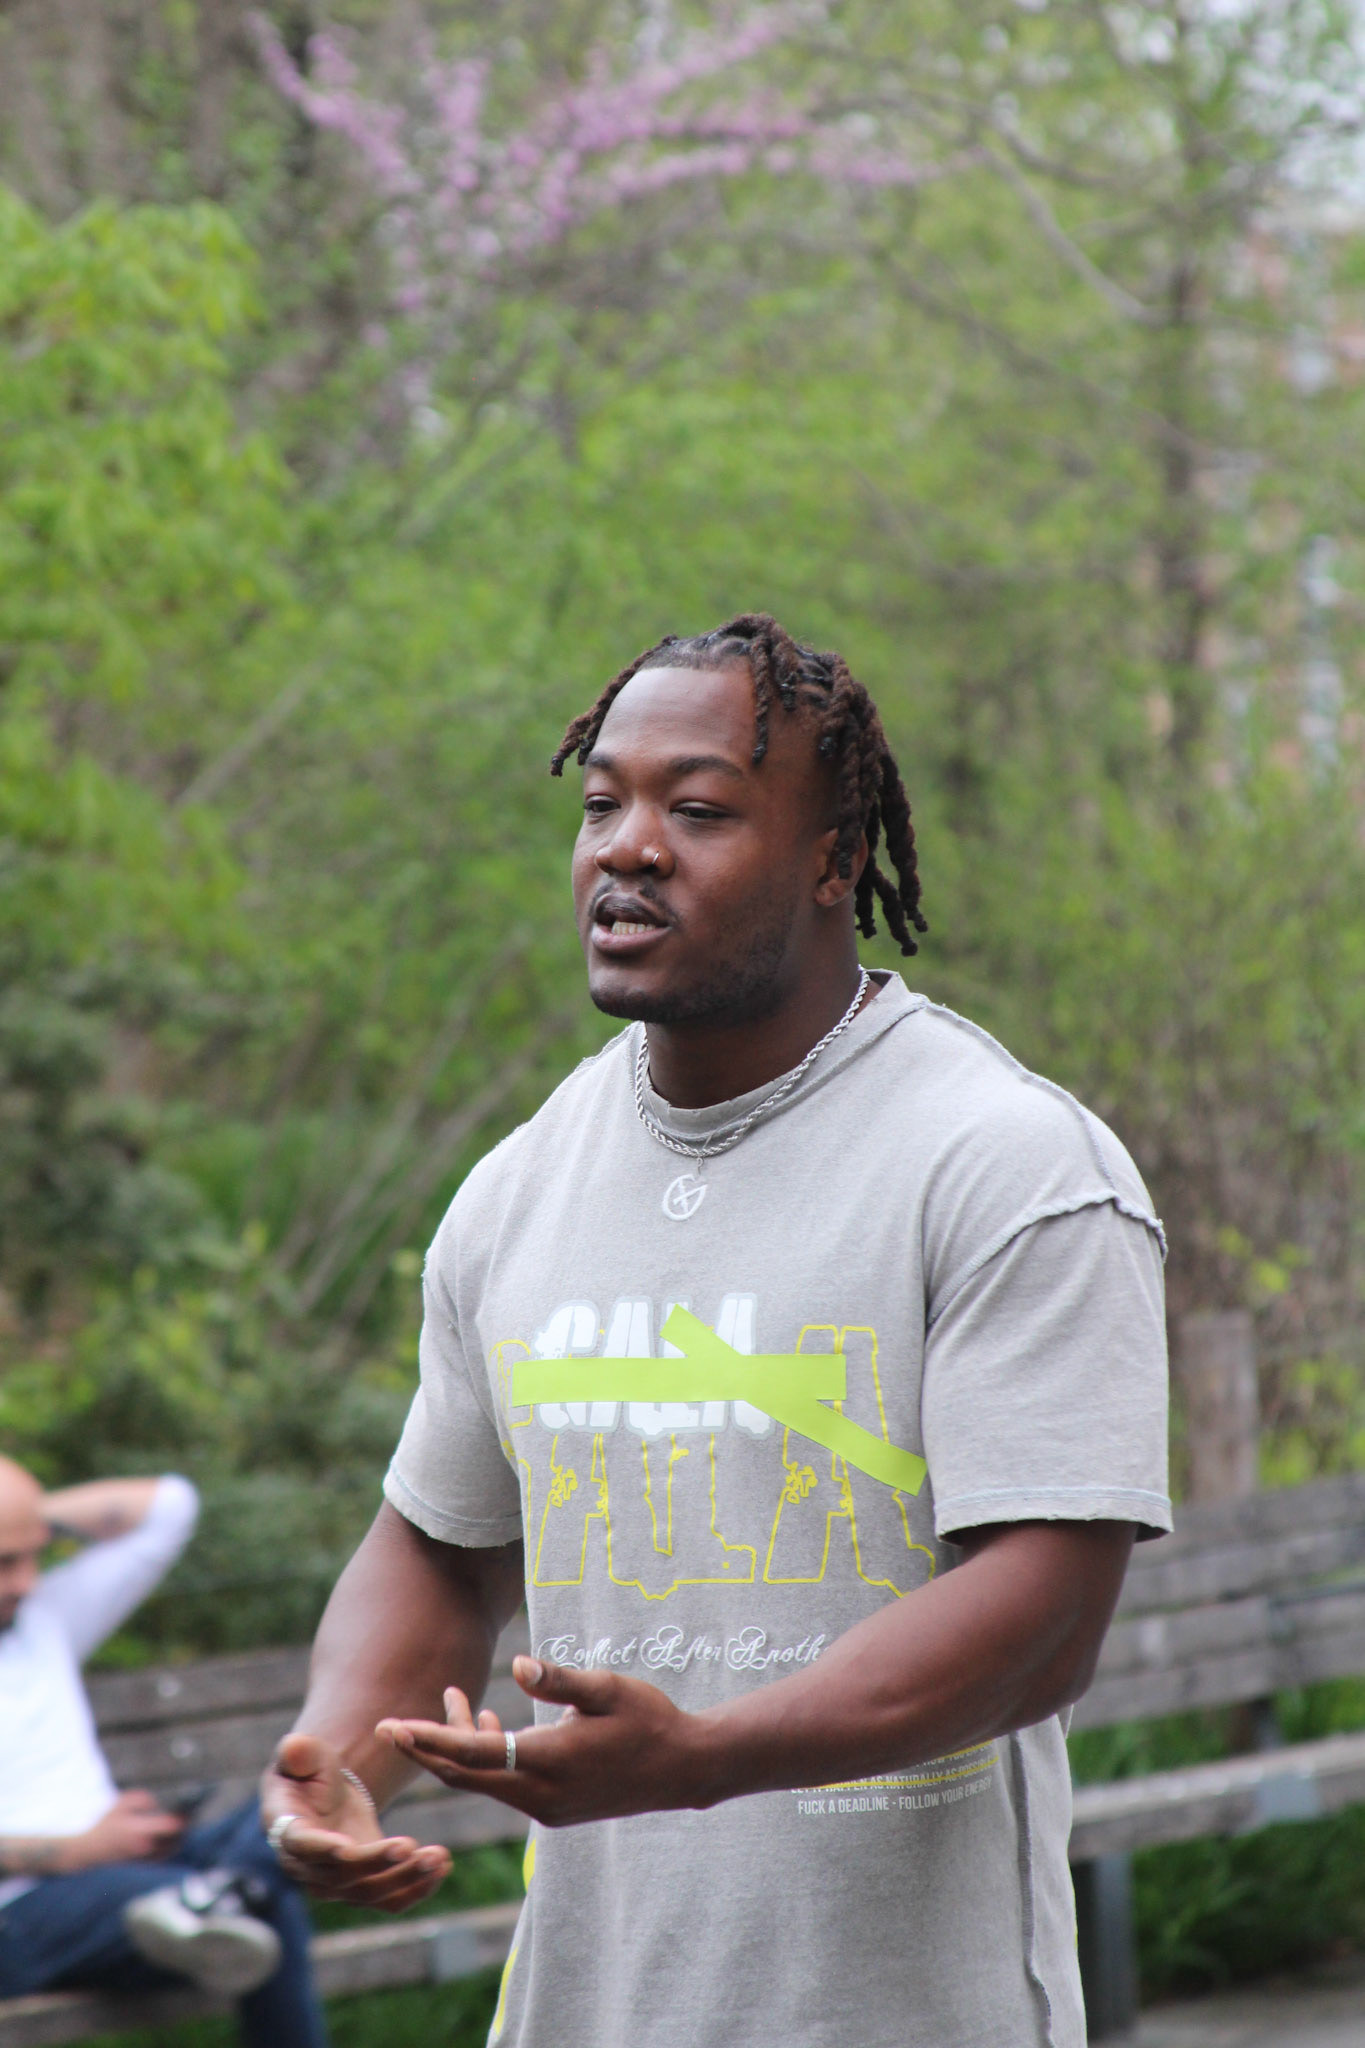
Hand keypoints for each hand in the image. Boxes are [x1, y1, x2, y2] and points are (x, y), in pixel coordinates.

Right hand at [71, 1791, 184, 1870]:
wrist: (87, 1854)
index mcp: (139, 1830)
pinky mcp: (141, 1868)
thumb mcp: (119, 1805)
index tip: (188, 1811)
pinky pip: (162, 1859)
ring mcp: (144, 1860)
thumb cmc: (104, 1827)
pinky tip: (171, 1841)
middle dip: (183, 1830)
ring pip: (170, 1851)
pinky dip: (168, 1850)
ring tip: (183, 1829)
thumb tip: (158, 1804)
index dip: (182, 1819)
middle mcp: (144, 1847)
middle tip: (189, 1819)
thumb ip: (141, 1799)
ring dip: (177, 1841)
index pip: (170, 1827)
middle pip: (174, 1840)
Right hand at [261, 1734, 450, 1911]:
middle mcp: (308, 1869)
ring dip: (406, 1878)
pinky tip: (442, 1869)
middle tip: (412, 1846)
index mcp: (289, 1833)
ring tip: (439, 1857)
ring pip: (371, 1891)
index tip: (348, 1848)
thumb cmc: (308, 1770)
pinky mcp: (363, 1887)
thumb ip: (298, 1752)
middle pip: (344, 1874)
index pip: (304, 1846)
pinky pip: (389, 1899)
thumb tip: (295, 1750)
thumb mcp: (302, 1754)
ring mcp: (336, 1884)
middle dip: (379, 1862)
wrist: (322, 1794)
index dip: (324, 1849)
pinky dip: (417, 1889)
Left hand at [377, 1656, 708, 1827]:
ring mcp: (547, 1807)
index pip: (473, 1755)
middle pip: (466, 1776)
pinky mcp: (554, 1808)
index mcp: (550, 1761)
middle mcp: (541, 1793)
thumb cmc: (649, 1719)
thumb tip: (518, 1664)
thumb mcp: (608, 1688)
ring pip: (484, 1782)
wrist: (684, 1769)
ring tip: (453, 1699)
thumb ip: (560, 1679)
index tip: (391, 1728)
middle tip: (391, 1726)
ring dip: (460, 1749)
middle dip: (429, 1749)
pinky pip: (504, 1786)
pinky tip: (488, 1725)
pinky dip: (486, 1760)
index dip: (429, 1741)